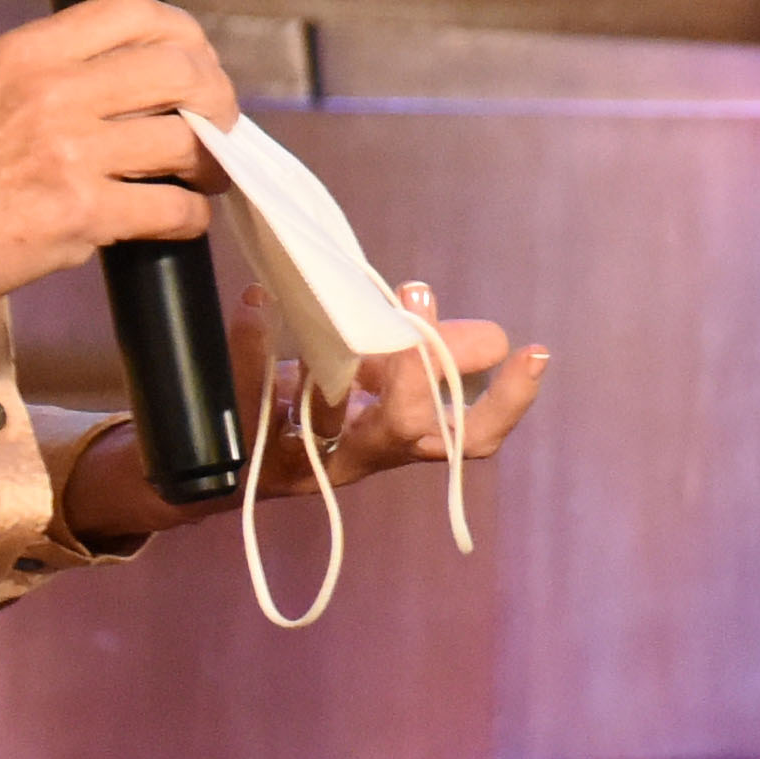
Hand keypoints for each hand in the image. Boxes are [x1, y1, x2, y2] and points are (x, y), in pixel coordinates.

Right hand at [0, 0, 233, 402]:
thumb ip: (51, 79)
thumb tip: (134, 83)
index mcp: (27, 52)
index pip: (138, 12)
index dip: (187, 40)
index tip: (197, 69)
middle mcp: (50, 90)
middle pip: (183, 70)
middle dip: (217, 103)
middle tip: (214, 131)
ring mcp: (66, 152)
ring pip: (188, 140)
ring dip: (209, 166)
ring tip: (198, 181)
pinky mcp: (75, 216)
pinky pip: (172, 208)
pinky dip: (188, 219)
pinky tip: (173, 223)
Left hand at [261, 285, 549, 484]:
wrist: (226, 463)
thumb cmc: (314, 407)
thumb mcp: (376, 381)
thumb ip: (422, 357)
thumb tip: (477, 334)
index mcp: (404, 442)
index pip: (472, 437)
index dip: (508, 402)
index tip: (533, 352)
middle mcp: (362, 456)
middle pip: (407, 430)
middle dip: (418, 365)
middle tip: (420, 296)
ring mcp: (304, 457)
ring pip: (326, 422)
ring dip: (333, 358)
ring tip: (331, 306)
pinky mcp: (248, 446)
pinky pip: (251, 398)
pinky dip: (254, 346)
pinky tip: (259, 302)